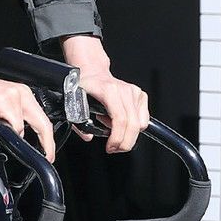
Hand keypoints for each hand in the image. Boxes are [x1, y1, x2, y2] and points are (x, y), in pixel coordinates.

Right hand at [0, 67, 55, 160]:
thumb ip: (8, 122)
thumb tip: (13, 137)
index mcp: (22, 94)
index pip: (42, 119)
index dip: (47, 138)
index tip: (48, 152)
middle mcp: (21, 93)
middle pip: (43, 123)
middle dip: (47, 144)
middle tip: (48, 157)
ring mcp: (13, 96)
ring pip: (23, 127)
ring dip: (10, 134)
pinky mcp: (3, 101)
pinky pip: (13, 125)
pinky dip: (5, 131)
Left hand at [59, 36, 149, 153]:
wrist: (93, 72)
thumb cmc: (85, 86)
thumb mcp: (76, 103)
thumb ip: (80, 123)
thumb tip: (89, 137)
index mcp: (109, 91)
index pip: (120, 119)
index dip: (117, 138)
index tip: (110, 147)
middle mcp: (124, 90)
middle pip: (133, 125)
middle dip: (124, 143)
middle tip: (114, 148)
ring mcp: (134, 92)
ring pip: (140, 124)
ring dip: (128, 135)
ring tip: (113, 131)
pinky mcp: (140, 95)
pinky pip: (143, 120)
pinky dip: (134, 127)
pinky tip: (121, 123)